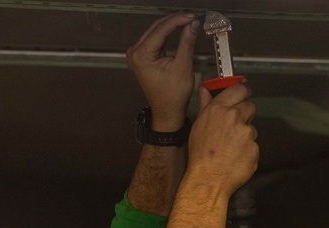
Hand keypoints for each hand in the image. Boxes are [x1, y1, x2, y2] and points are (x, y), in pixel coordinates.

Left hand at [125, 12, 199, 131]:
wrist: (167, 111)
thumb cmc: (173, 95)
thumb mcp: (183, 66)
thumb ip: (187, 42)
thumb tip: (193, 23)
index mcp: (141, 56)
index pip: (160, 29)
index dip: (178, 20)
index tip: (192, 16)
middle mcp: (135, 52)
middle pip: (156, 28)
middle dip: (175, 21)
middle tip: (192, 17)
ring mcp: (137, 54)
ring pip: (156, 31)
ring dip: (172, 25)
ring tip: (188, 21)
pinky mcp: (142, 55)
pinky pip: (155, 38)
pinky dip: (167, 33)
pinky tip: (179, 28)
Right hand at [185, 82, 258, 197]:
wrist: (208, 179)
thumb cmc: (199, 153)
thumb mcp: (198, 126)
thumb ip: (206, 105)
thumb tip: (206, 89)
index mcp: (219, 109)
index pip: (239, 89)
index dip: (243, 91)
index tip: (244, 95)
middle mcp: (234, 117)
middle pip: (250, 106)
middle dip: (245, 114)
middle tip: (235, 127)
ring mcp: (247, 133)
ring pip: (252, 129)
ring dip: (245, 135)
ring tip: (231, 148)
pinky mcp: (255, 148)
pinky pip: (253, 146)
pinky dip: (247, 151)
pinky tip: (236, 158)